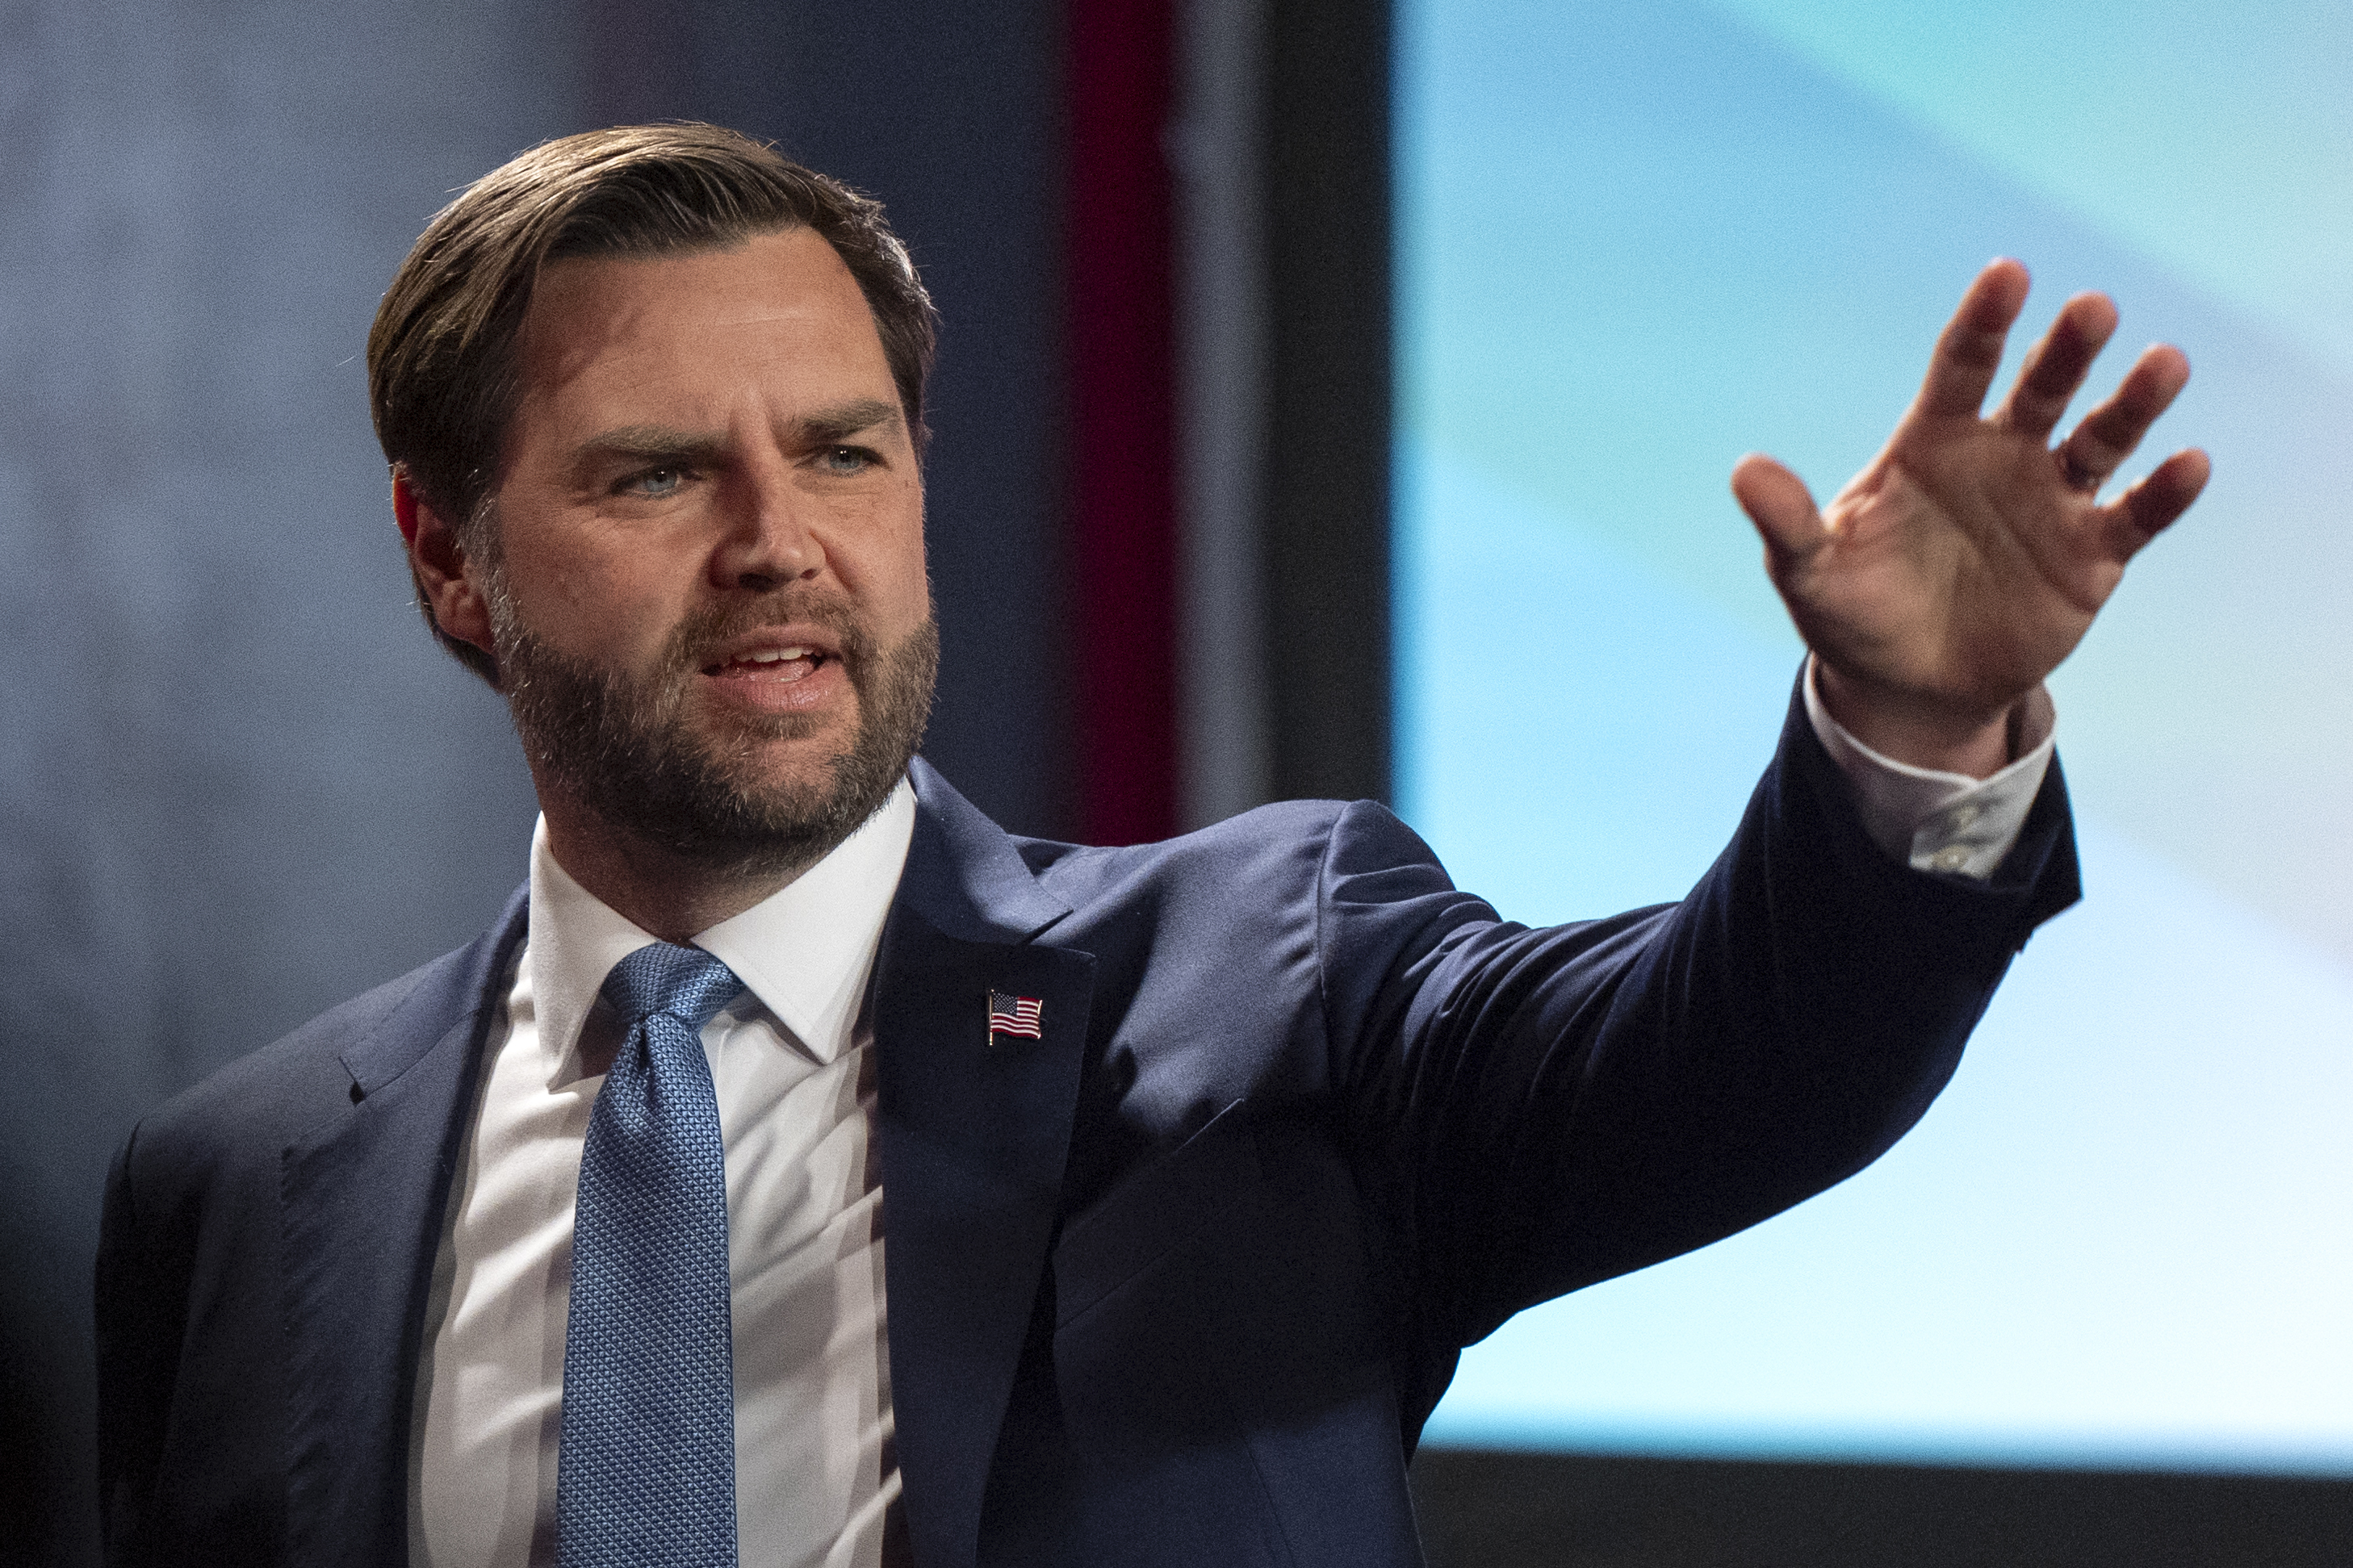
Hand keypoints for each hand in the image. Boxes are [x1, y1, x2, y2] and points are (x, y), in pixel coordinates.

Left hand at [1731, 259, 2209, 776]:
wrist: (1906, 687)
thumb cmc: (1854, 610)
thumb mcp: (1809, 571)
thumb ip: (1787, 521)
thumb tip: (1743, 471)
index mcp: (1933, 442)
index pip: (1961, 368)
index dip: (1984, 322)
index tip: (2007, 274)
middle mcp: (2002, 456)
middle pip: (2042, 389)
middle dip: (2067, 350)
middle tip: (2093, 309)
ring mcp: (2052, 501)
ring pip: (2102, 439)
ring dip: (2134, 404)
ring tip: (2164, 365)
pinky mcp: (2092, 555)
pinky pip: (2134, 515)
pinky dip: (2164, 492)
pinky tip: (2189, 464)